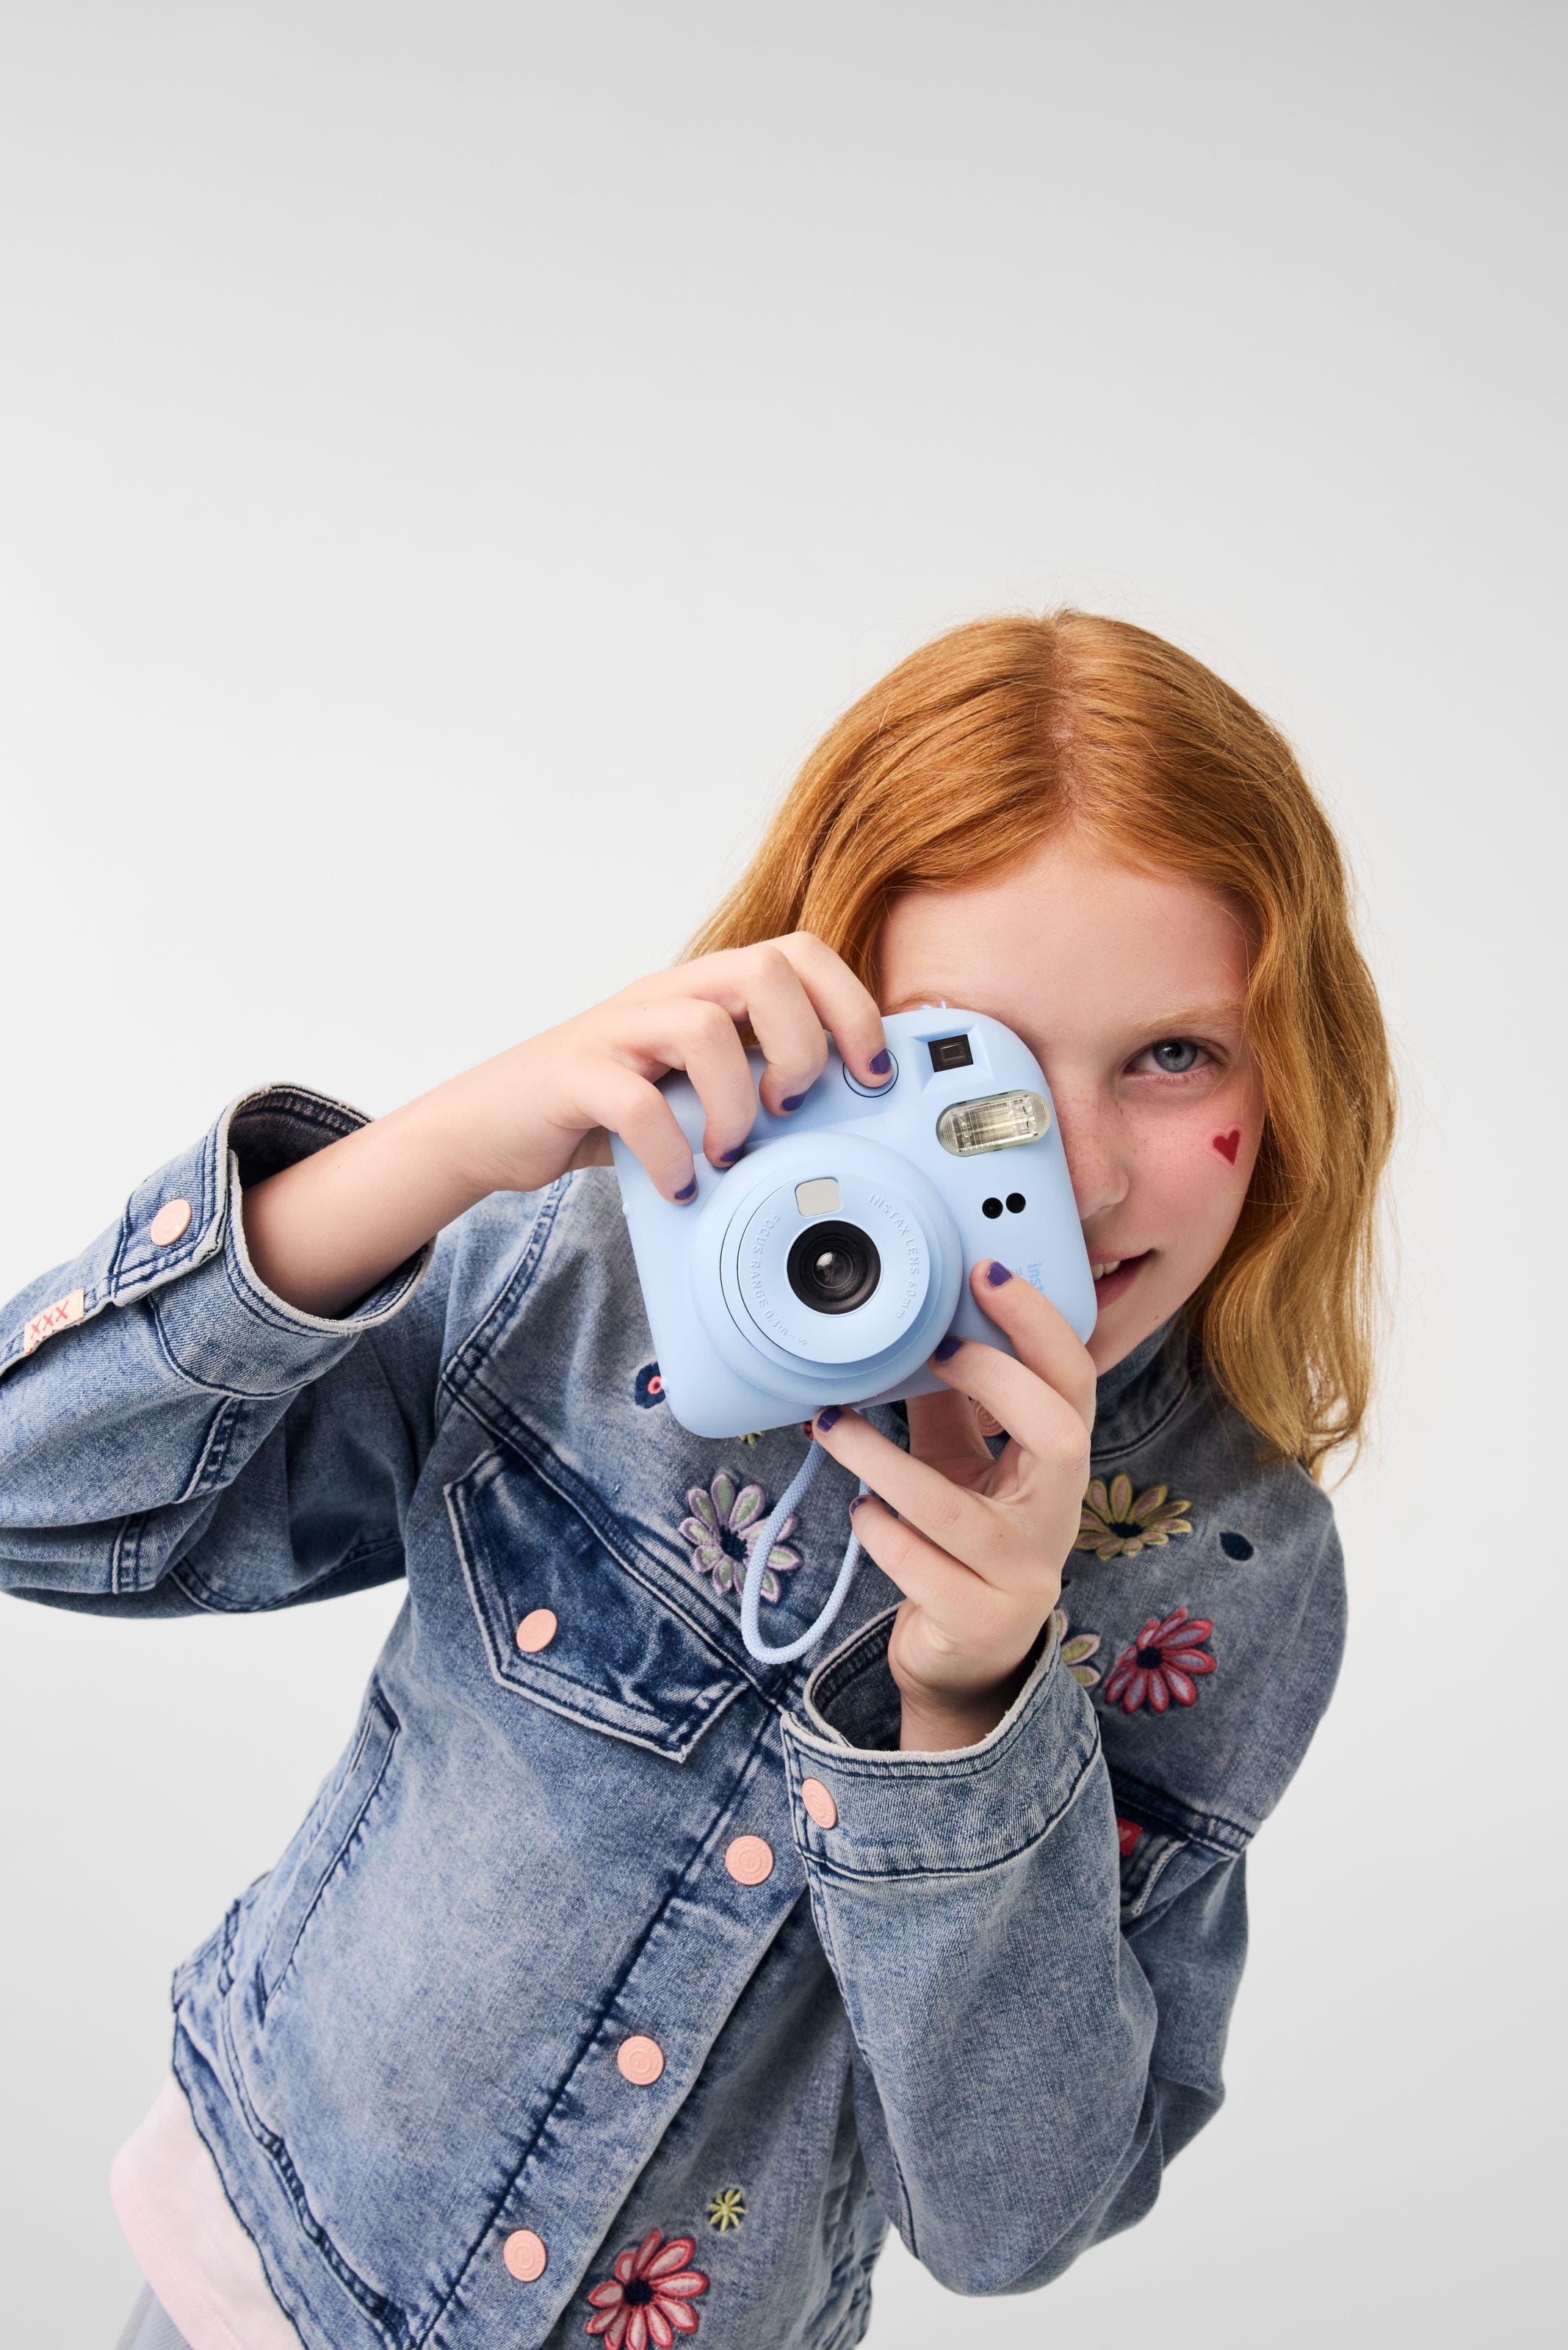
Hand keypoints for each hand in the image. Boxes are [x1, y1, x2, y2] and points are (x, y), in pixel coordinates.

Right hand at [240, 933, 888, 1319]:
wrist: (494, 1125)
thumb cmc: (608, 1110)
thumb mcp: (695, 1087)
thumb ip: (755, 1080)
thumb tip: (852, 1116)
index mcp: (705, 989)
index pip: (799, 953)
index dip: (851, 1007)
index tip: (871, 1077)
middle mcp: (666, 995)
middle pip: (763, 970)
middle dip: (801, 1047)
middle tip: (790, 1109)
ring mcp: (618, 1031)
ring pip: (704, 1026)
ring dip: (736, 1102)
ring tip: (729, 1152)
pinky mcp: (574, 1076)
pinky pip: (634, 1101)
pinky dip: (669, 1151)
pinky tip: (678, 1185)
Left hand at [809, 1260, 1095, 1750]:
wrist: (967, 1659)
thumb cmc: (964, 1544)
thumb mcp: (961, 1463)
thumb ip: (946, 1402)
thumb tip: (915, 1319)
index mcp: (1059, 1467)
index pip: (1075, 1382)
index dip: (1038, 1325)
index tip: (986, 1272)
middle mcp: (1057, 1520)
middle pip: (1060, 1435)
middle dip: (996, 1378)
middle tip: (931, 1344)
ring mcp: (1025, 1577)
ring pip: (958, 1511)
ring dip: (884, 1460)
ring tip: (831, 1425)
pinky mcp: (981, 1622)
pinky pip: (923, 1570)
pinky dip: (882, 1533)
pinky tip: (861, 1512)